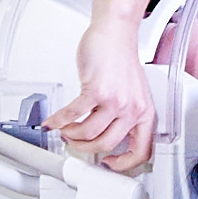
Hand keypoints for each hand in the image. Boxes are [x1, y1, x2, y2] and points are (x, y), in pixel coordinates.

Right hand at [50, 23, 160, 168]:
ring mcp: (114, 101)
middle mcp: (132, 109)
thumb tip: (104, 139)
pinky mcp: (96, 90)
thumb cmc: (120, 59)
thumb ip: (123, 116)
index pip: (140, 152)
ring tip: (65, 130)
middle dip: (85, 148)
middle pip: (106, 145)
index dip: (122, 164)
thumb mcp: (133, 94)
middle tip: (75, 144)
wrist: (115, 33)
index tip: (107, 164)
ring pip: (89, 134)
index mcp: (144, 113)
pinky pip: (73, 115)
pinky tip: (53, 121)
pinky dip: (59, 121)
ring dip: (72, 136)